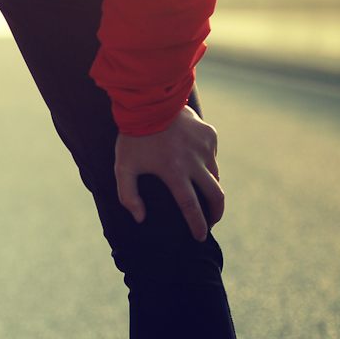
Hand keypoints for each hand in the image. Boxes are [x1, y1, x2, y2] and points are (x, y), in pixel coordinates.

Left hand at [114, 104, 223, 241]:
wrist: (150, 101)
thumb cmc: (133, 137)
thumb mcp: (123, 167)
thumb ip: (128, 196)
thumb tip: (140, 218)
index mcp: (174, 172)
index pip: (190, 206)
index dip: (197, 224)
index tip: (201, 237)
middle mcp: (195, 162)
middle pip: (215, 195)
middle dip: (217, 212)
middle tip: (212, 222)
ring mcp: (205, 148)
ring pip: (215, 175)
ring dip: (210, 187)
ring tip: (202, 194)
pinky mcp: (210, 135)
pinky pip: (212, 156)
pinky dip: (207, 164)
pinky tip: (195, 164)